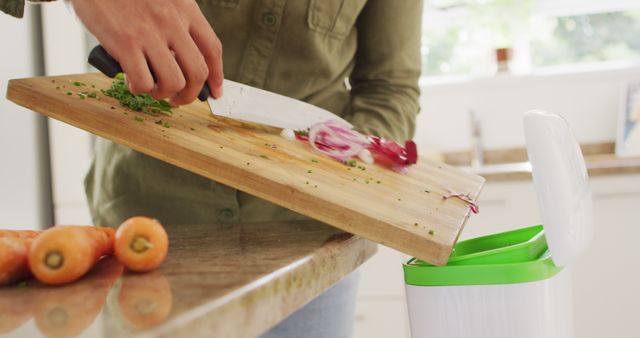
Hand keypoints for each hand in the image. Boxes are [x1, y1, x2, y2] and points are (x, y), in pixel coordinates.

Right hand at [70, 0, 222, 104]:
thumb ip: (174, 22)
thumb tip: (180, 58)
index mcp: (185, 8)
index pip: (212, 48)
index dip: (217, 75)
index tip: (215, 90)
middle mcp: (172, 21)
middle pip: (198, 71)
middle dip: (191, 94)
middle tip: (178, 98)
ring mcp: (149, 33)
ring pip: (174, 82)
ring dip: (164, 94)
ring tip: (153, 89)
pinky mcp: (125, 43)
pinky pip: (143, 81)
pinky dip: (140, 89)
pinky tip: (132, 81)